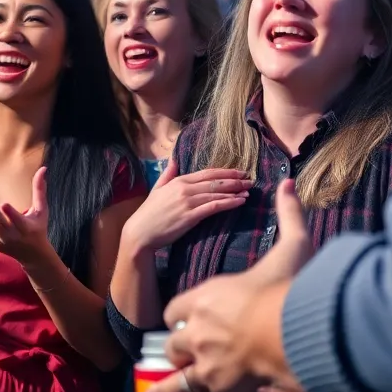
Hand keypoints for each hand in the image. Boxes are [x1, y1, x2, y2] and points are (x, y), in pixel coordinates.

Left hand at [0, 166, 50, 265]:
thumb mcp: (42, 210)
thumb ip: (40, 190)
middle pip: (0, 223)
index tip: (4, 204)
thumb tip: (43, 168)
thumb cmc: (38, 227)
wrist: (33, 255)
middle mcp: (14, 237)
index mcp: (27, 228)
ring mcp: (3, 242)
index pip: (19, 221)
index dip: (11, 214)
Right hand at [121, 158, 250, 252]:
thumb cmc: (149, 213)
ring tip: (248, 191)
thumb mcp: (157, 188)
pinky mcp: (190, 216)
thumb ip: (168, 173)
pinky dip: (229, 203)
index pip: (207, 173)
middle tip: (250, 180)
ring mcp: (188, 202)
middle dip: (234, 180)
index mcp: (178, 181)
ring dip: (235, 191)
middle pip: (215, 181)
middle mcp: (185, 188)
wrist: (141, 232)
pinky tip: (239, 202)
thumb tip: (174, 159)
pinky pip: (214, 207)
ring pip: (217, 193)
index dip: (225, 171)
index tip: (239, 171)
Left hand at [145, 179, 314, 391]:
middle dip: (181, 343)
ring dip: (174, 374)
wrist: (290, 336)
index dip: (184, 313)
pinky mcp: (213, 385)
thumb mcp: (291, 250)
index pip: (179, 308)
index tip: (191, 317)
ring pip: (176, 369)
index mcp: (206, 298)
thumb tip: (286, 184)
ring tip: (166, 383)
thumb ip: (287, 217)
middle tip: (191, 347)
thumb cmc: (287, 294)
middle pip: (176, 338)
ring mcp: (203, 359)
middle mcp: (197, 329)